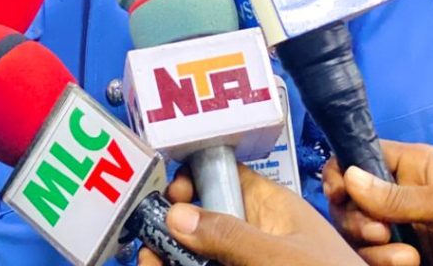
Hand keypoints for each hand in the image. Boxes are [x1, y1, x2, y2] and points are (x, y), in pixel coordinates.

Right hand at [138, 165, 362, 265]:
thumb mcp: (284, 257)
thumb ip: (232, 235)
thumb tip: (175, 214)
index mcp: (274, 207)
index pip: (226, 175)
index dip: (193, 178)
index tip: (169, 197)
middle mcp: (260, 232)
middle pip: (206, 219)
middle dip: (174, 228)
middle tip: (148, 246)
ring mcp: (256, 258)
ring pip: (207, 250)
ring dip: (177, 253)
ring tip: (150, 261)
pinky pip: (217, 265)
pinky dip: (192, 264)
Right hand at [323, 140, 432, 265]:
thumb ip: (397, 195)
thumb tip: (349, 177)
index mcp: (413, 165)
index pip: (362, 155)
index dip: (344, 171)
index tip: (340, 193)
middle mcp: (402, 194)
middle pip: (351, 197)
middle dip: (356, 217)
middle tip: (379, 233)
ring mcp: (403, 228)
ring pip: (358, 232)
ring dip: (373, 248)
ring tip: (407, 258)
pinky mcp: (405, 259)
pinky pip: (373, 258)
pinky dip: (380, 264)